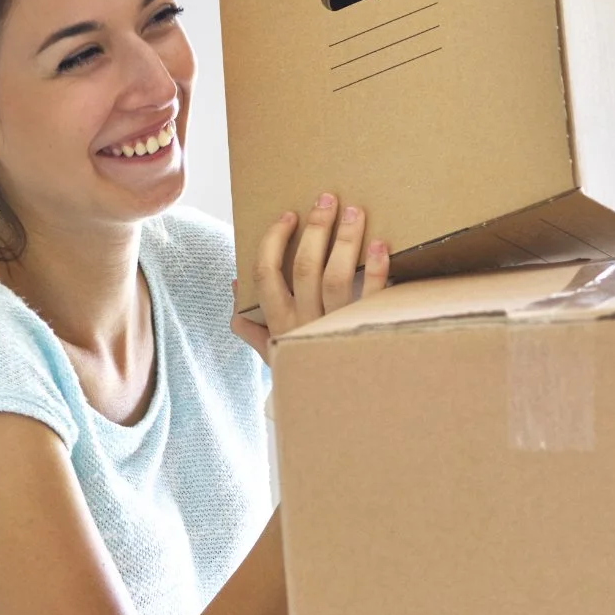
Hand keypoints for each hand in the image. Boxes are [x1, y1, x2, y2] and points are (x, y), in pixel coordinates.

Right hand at [232, 191, 388, 360]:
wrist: (339, 415)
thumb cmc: (306, 377)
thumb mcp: (271, 354)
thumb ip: (250, 325)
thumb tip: (234, 286)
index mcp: (278, 324)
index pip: (265, 274)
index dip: (275, 240)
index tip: (288, 214)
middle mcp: (303, 324)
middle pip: (305, 267)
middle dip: (316, 228)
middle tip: (328, 199)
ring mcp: (334, 329)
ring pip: (337, 278)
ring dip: (345, 240)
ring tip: (355, 212)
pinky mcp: (366, 332)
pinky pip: (372, 298)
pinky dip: (376, 270)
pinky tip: (381, 246)